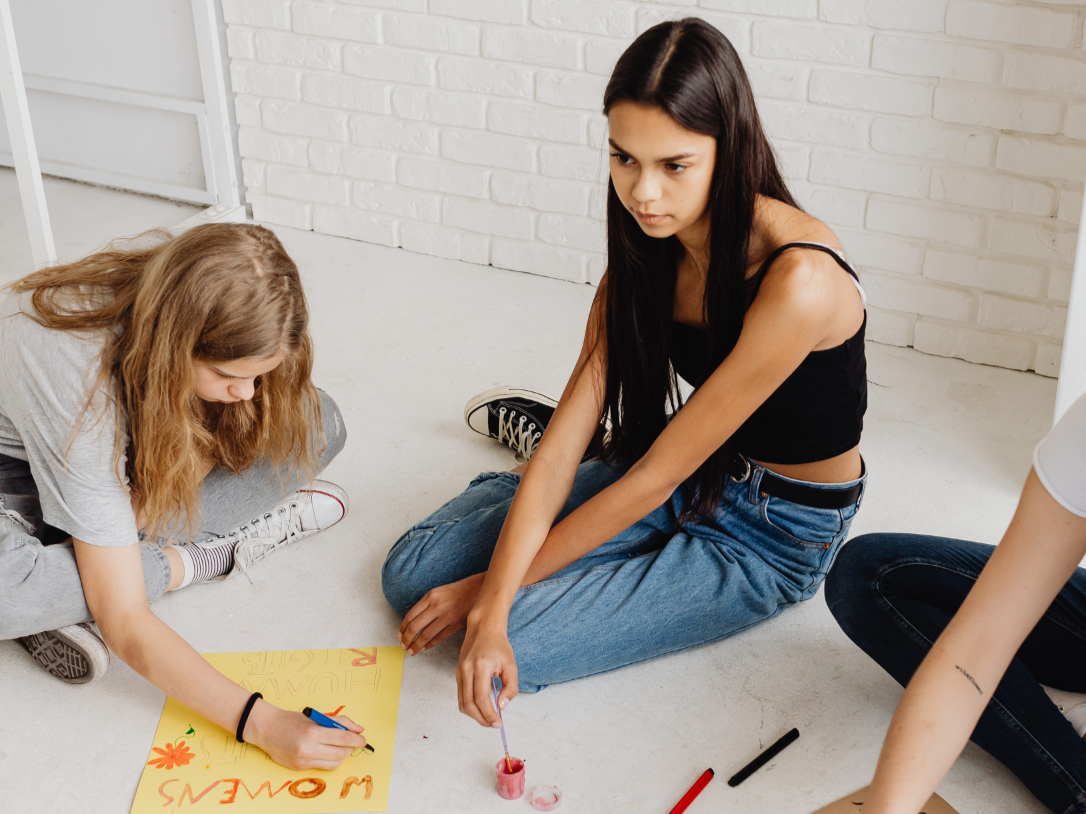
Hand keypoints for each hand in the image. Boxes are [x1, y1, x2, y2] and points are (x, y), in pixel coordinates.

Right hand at [246, 701, 366, 769]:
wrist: (267, 730)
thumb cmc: (292, 720)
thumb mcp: (316, 716)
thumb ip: (339, 722)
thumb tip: (358, 729)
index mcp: (312, 732)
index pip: (342, 738)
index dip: (356, 739)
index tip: (363, 739)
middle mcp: (307, 749)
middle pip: (340, 753)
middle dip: (351, 748)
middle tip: (354, 742)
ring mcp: (303, 761)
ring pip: (334, 763)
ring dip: (342, 756)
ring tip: (341, 747)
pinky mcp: (299, 768)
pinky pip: (322, 767)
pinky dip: (330, 760)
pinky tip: (329, 752)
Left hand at [399, 573, 484, 655]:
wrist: (478, 589)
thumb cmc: (458, 591)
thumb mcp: (438, 592)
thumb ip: (426, 605)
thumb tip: (413, 623)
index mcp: (430, 596)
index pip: (410, 615)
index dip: (403, 628)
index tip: (400, 636)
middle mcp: (436, 605)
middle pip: (415, 627)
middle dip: (407, 639)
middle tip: (403, 647)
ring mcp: (447, 616)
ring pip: (426, 635)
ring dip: (417, 645)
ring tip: (412, 651)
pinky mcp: (456, 624)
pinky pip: (439, 637)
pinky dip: (430, 644)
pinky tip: (426, 647)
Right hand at [457, 611, 517, 726]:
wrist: (483, 628)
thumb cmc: (499, 645)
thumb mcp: (511, 665)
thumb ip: (510, 687)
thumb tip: (501, 706)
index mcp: (481, 666)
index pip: (481, 698)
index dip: (489, 714)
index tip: (499, 723)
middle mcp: (466, 670)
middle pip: (469, 704)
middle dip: (481, 719)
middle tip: (494, 725)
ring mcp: (459, 671)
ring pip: (462, 703)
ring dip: (475, 715)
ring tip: (488, 719)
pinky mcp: (458, 673)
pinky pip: (461, 696)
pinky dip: (470, 706)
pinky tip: (482, 708)